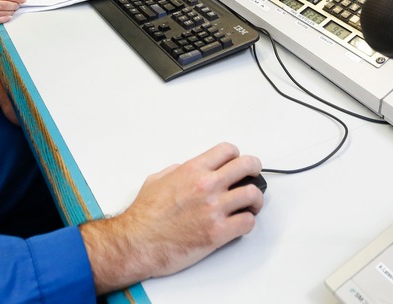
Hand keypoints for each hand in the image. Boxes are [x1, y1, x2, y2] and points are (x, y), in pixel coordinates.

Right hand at [80, 143, 262, 293]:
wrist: (137, 242)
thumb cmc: (143, 216)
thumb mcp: (156, 180)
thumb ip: (177, 171)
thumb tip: (187, 170)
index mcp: (192, 170)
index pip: (228, 151)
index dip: (236, 156)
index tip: (237, 164)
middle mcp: (207, 185)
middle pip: (247, 166)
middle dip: (254, 170)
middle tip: (253, 178)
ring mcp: (214, 209)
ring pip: (253, 194)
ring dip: (255, 200)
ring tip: (250, 205)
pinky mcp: (218, 232)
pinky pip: (247, 222)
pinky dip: (247, 222)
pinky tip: (240, 224)